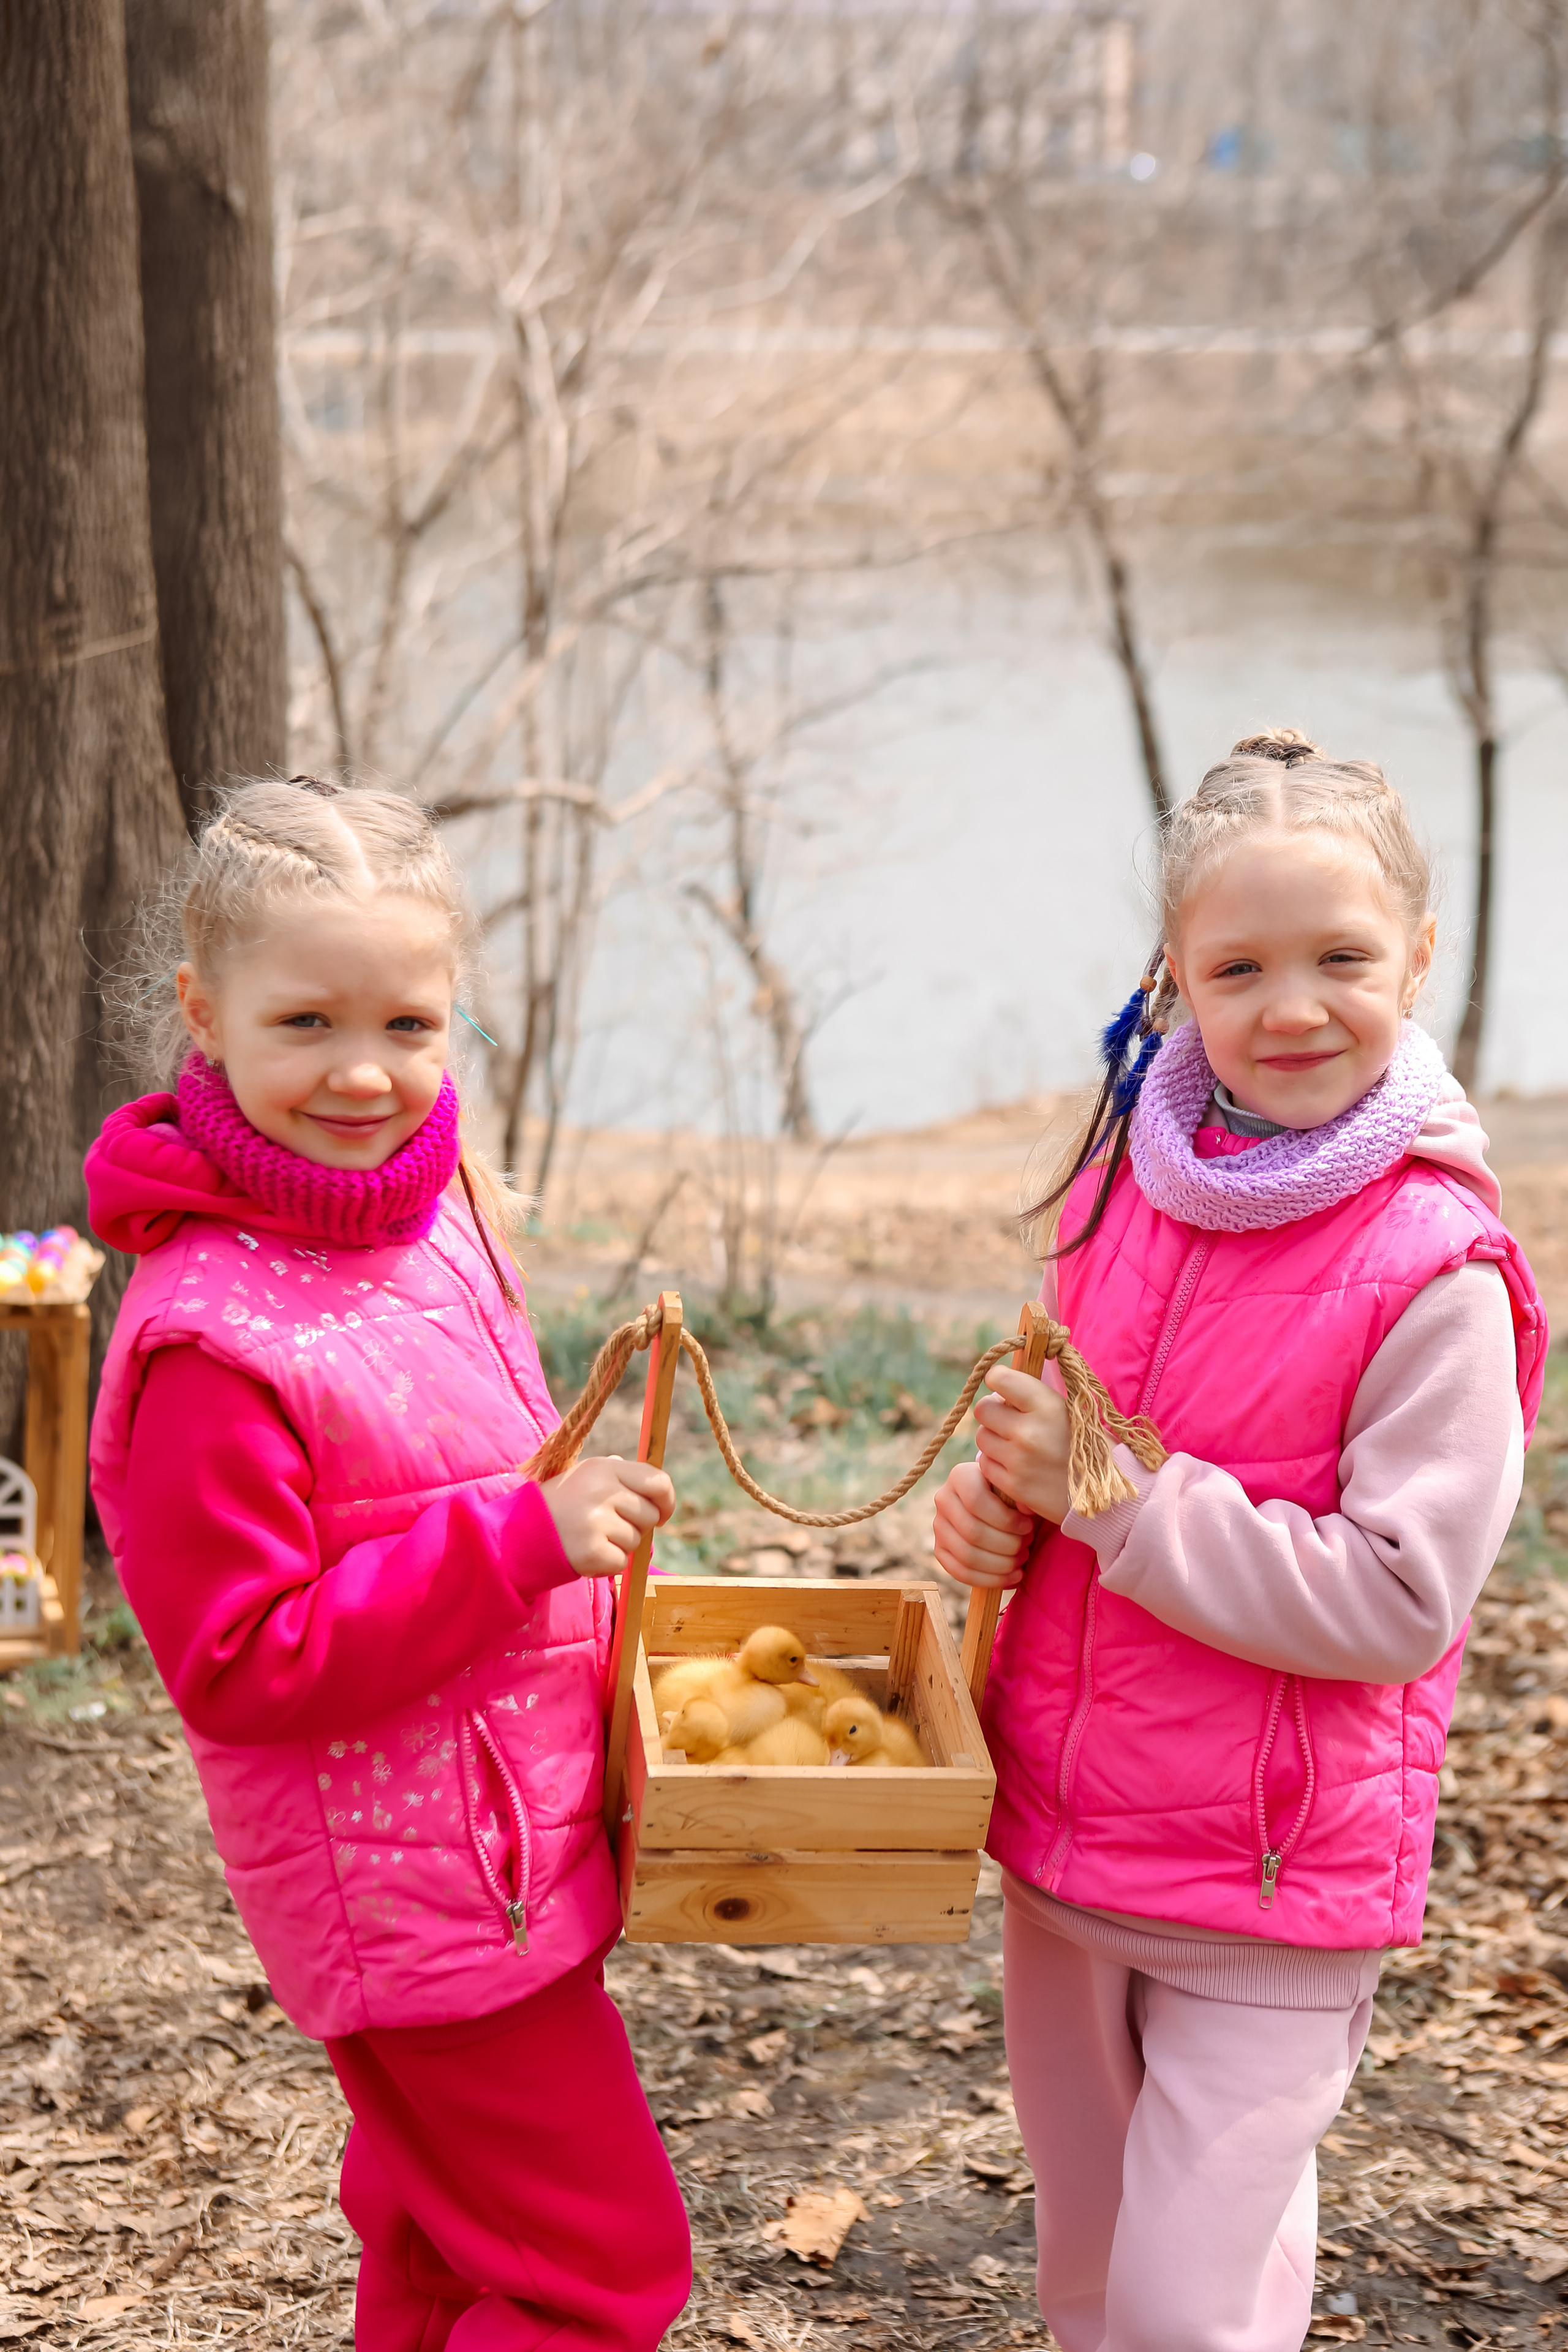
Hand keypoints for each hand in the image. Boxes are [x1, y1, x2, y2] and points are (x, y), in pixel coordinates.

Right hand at [538, 1455, 674, 1579]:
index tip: (661, 1513)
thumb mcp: (587, 1476)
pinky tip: (587, 1551)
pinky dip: (608, 1563)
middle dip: (636, 1525)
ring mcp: (597, 1521)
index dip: (666, 1501)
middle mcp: (603, 1491)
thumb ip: (621, 1476)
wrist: (522, 1531)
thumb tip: (658, 1486)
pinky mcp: (591, 1550)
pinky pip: (621, 1562)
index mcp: (605, 1468)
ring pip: (636, 1541)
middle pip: (650, 1515)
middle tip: (607, 1525)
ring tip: (591, 1536)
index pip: (658, 1482)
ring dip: (619, 1544)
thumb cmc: (562, 1503)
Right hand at [932, 1460, 1032, 1588]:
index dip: (1005, 1519)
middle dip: (1007, 1545)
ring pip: (967, 1555)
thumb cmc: (1010, 1496)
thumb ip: (1020, 1496)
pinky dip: (990, 1580)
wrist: (995, 1504)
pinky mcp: (940, 1549)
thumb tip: (1026, 1511)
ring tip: (1021, 1560)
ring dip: (1001, 1564)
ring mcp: (939, 1526)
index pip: (976, 1501)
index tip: (1028, 1527)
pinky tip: (1012, 1578)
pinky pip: (961, 1572)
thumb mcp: (1015, 1487)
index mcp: (960, 1476)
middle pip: (972, 1532)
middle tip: (1027, 1545)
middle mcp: (943, 1499)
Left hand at [973, 1367, 1071, 1523]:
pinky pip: (985, 1464)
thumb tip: (998, 1382)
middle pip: (983, 1409)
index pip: (1000, 1379)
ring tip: (1017, 1445)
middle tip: (1009, 1420)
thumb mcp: (1067, 1411)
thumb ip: (1033, 1396)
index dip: (998, 1380)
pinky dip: (996, 1463)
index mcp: (1047, 1405)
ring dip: (994, 1439)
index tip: (1004, 1387)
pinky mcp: (1013, 1485)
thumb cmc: (1084, 1445)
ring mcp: (1019, 1460)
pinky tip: (1017, 1465)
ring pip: (982, 1437)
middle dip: (994, 1413)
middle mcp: (1029, 1431)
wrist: (1106, 1494)